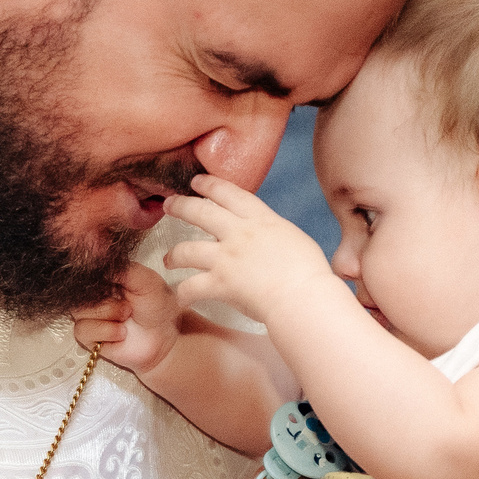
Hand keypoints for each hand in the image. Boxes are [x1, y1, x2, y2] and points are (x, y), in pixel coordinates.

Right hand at [72, 264, 180, 376]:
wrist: (165, 339)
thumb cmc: (158, 308)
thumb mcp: (146, 280)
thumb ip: (123, 268)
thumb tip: (98, 259)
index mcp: (105, 277)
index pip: (85, 271)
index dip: (93, 276)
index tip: (111, 283)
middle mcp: (94, 295)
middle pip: (79, 291)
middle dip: (105, 299)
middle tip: (128, 305)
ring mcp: (90, 315)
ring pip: (79, 311)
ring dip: (107, 314)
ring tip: (126, 317)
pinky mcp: (89, 336)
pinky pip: (83, 330)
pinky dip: (105, 331)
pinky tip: (121, 333)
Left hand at [164, 175, 337, 327]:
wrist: (303, 296)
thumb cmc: (309, 272)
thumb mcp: (292, 237)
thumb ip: (272, 231)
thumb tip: (266, 236)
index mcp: (261, 219)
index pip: (229, 193)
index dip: (209, 184)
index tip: (197, 181)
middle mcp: (239, 233)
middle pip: (200, 212)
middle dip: (181, 206)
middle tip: (169, 205)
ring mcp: (227, 257)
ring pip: (186, 249)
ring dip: (174, 254)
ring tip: (168, 259)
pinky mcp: (220, 283)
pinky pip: (191, 287)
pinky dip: (183, 293)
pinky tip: (181, 297)